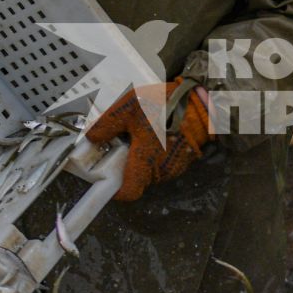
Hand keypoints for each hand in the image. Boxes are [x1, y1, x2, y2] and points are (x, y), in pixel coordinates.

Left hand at [84, 78, 212, 201]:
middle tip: (123, 144)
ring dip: (142, 160)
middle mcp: (161, 170)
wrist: (201, 100)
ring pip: (149, 172)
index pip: (128, 192)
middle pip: (136, 180)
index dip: (115, 189)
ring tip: (141, 135)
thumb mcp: (129, 107)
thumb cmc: (165, 104)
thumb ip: (107, 124)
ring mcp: (175, 167)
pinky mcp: (184, 160)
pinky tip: (156, 134)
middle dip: (127, 166)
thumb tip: (91, 139)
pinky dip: (156, 155)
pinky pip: (162, 164)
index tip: (106, 175)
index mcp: (146, 160)